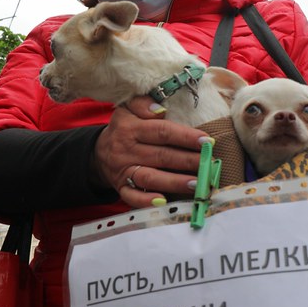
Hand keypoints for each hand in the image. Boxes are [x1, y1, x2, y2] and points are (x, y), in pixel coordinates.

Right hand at [93, 96, 211, 208]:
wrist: (98, 152)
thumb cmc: (123, 128)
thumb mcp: (127, 109)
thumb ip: (142, 104)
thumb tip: (160, 110)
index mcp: (130, 128)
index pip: (162, 131)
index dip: (185, 136)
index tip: (206, 141)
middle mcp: (126, 150)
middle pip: (161, 156)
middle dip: (187, 160)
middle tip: (209, 163)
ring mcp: (123, 171)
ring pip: (150, 177)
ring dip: (174, 182)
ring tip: (197, 183)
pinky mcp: (121, 188)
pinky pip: (132, 197)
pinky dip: (146, 201)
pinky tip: (164, 202)